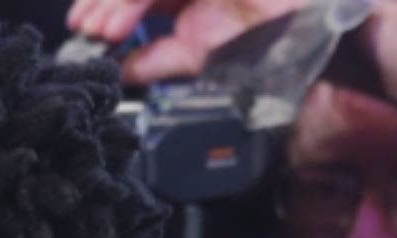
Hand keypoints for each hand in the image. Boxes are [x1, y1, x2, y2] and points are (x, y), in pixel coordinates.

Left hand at [66, 0, 308, 82]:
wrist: (309, 31)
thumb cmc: (268, 40)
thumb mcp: (199, 54)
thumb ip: (156, 60)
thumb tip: (118, 71)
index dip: (109, 8)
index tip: (86, 30)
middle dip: (105, 2)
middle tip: (86, 27)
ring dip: (117, 0)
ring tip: (103, 27)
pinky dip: (136, 0)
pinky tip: (125, 19)